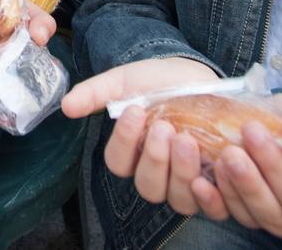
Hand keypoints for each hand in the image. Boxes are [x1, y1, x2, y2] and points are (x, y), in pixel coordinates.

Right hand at [62, 56, 219, 212]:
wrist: (197, 76)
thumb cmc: (156, 80)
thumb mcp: (124, 81)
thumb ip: (94, 93)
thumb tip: (66, 107)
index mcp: (131, 153)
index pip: (118, 163)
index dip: (124, 141)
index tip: (134, 110)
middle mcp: (155, 172)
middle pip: (148, 187)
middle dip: (155, 159)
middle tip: (163, 127)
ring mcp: (185, 181)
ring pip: (177, 198)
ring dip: (181, 171)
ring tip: (187, 138)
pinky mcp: (215, 183)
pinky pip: (211, 205)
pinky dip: (211, 193)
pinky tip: (214, 163)